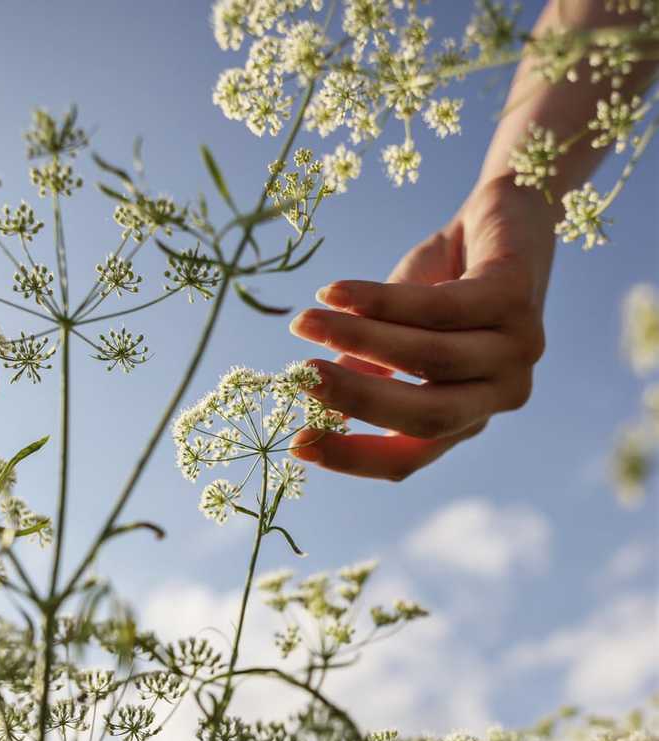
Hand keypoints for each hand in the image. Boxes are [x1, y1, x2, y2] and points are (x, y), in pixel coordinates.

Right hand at [288, 174, 555, 480]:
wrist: (505, 210)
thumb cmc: (444, 279)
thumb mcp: (397, 332)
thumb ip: (368, 371)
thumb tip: (317, 402)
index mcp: (471, 416)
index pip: (411, 455)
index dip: (354, 456)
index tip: (296, 444)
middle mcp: (502, 393)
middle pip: (427, 418)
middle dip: (358, 400)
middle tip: (302, 378)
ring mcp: (517, 349)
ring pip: (428, 359)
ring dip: (358, 340)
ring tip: (305, 323)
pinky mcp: (515, 299)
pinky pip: (437, 308)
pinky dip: (379, 301)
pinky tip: (335, 293)